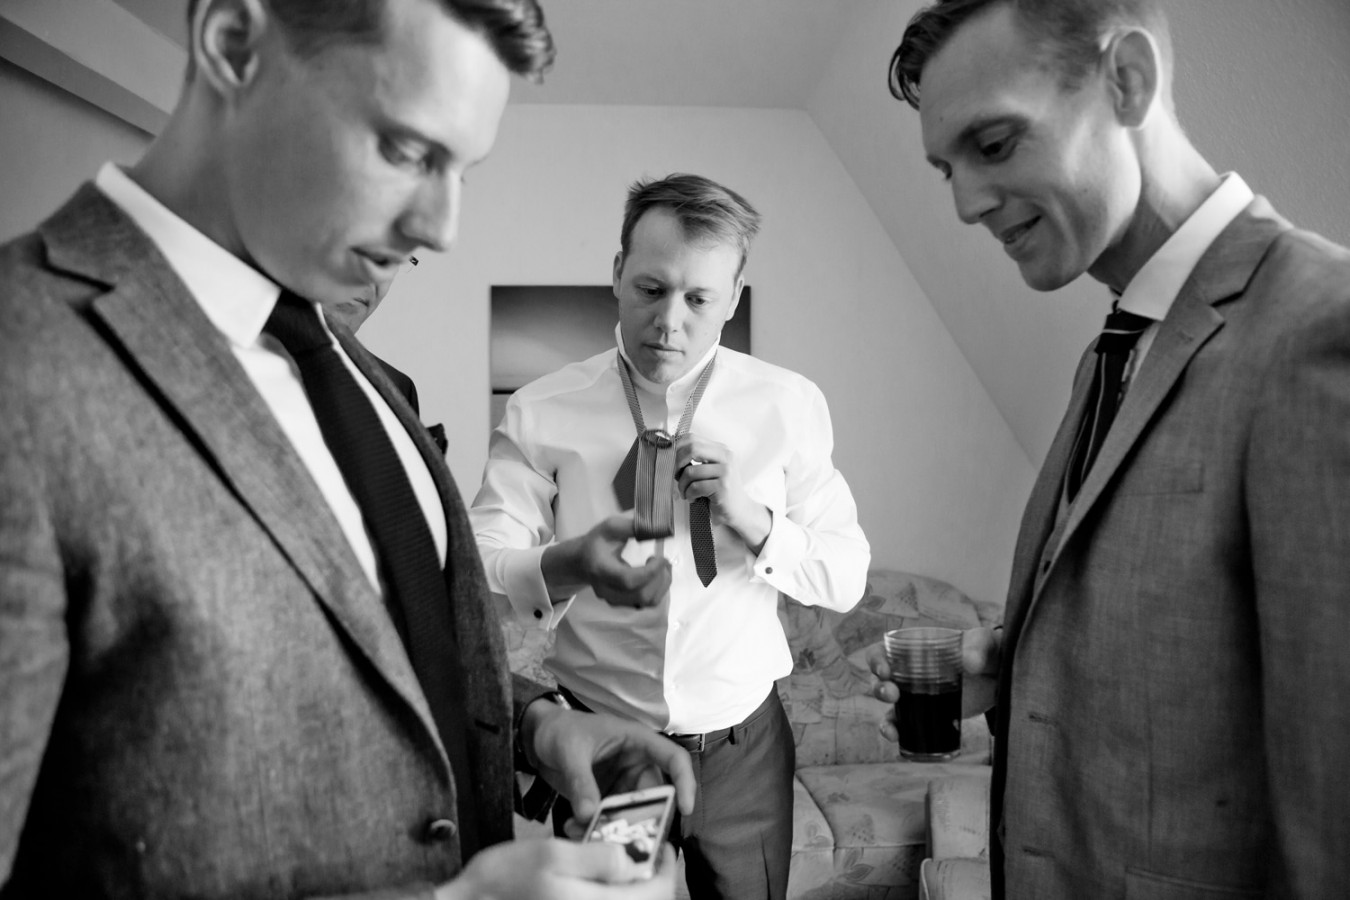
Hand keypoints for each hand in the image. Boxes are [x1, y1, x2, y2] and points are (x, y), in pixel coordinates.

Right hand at [438, 838, 678, 898]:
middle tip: (641, 850)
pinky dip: (607, 892)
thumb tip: (631, 862)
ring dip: (628, 884)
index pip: (656, 892)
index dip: (666, 867)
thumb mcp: (550, 854)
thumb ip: (598, 858)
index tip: (663, 845)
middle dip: (648, 875)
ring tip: (615, 859)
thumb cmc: (500, 883)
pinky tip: (592, 877)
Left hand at [520, 702, 695, 828]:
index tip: (685, 809)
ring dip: (614, 828)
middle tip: (623, 837)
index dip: (685, 782)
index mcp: (637, 741)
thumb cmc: (559, 730)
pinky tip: (574, 829)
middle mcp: (635, 764)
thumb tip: (588, 814)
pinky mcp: (606, 798)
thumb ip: (581, 781)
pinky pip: (611, 818)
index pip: (674, 759)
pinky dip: (596, 828)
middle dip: (642, 818)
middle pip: (655, 795)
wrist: (536, 738)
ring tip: (585, 834)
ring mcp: (621, 783)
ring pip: (632, 813)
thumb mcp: (570, 751)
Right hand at [542, 511, 671, 607]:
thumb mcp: (610, 527)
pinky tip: (657, 575)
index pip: (627, 580)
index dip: (650, 572)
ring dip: (662, 583)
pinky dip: (659, 589)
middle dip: (659, 577)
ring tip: (662, 566)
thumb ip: (632, 526)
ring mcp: (614, 601)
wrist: (583, 562)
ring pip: (647, 601)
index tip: (661, 558)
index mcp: (601, 570)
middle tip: (663, 560)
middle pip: (640, 595)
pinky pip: (647, 603)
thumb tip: (656, 527)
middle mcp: (606, 591)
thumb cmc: (598, 543)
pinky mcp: (623, 604)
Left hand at [674, 433, 770, 552]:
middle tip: (676, 476)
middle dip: (677, 464)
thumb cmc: (720, 491)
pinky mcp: (723, 487)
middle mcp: (726, 457)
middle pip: (691, 449)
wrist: (740, 510)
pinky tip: (693, 499)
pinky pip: (695, 487)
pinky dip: (689, 494)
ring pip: (690, 471)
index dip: (677, 449)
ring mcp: (726, 472)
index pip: (692, 438)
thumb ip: (697, 459)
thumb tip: (670, 454)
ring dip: (682, 485)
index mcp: (721, 449)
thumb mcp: (711, 469)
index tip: (672, 462)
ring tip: (686, 492)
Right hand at [867, 626, 1002, 740]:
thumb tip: (970, 662)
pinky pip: (901, 723)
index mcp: (913, 648)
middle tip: (893, 694)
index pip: (882, 650)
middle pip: (880, 679)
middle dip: (880, 689)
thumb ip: (979, 647)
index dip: (876, 660)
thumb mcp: (984, 643)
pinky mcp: (925, 713)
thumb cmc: (986, 652)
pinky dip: (894, 731)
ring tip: (892, 727)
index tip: (885, 671)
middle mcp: (907, 671)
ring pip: (888, 704)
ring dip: (885, 714)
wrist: (1000, 678)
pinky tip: (896, 738)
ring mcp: (915, 694)